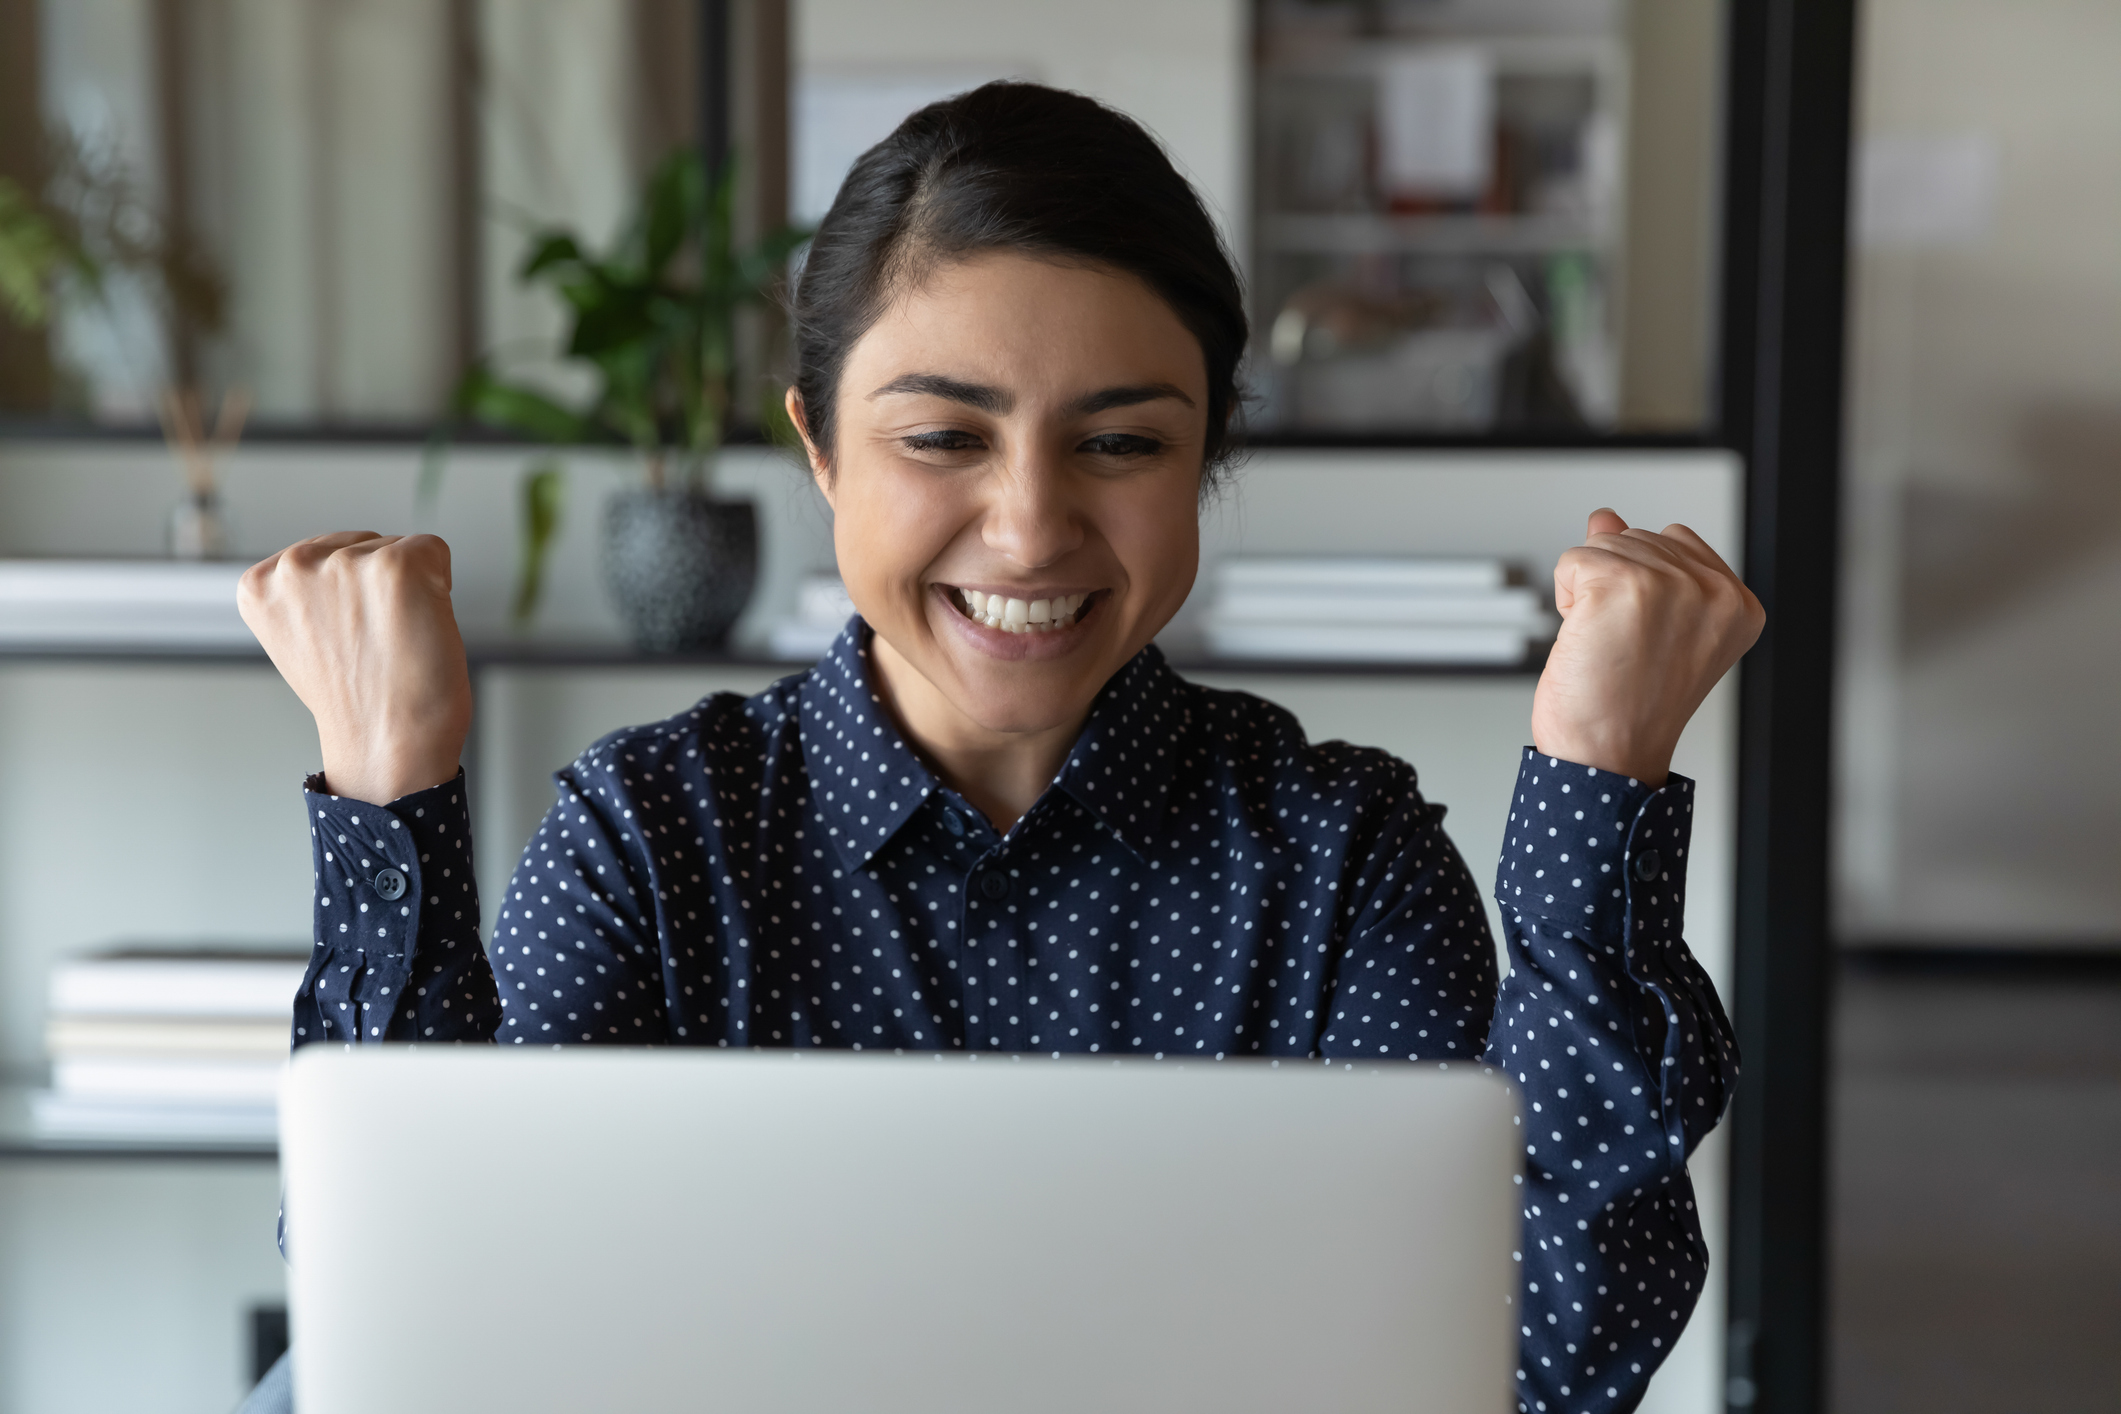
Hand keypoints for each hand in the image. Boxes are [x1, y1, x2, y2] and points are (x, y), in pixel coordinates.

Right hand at [238, 532, 472, 803]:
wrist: (387, 743)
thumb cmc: (356, 700)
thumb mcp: (301, 638)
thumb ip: (309, 594)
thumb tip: (340, 561)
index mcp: (259, 583)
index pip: (326, 553)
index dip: (350, 597)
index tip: (344, 640)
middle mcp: (293, 565)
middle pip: (364, 544)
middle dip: (378, 587)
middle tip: (373, 645)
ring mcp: (344, 564)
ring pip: (399, 548)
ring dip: (410, 589)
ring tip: (393, 642)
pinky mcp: (395, 567)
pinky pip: (433, 550)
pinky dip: (441, 586)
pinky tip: (418, 630)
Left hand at [1530, 509, 1763, 786]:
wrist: (1608, 757)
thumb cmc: (1629, 711)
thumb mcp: (1652, 629)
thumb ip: (1641, 565)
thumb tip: (1606, 517)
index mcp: (1737, 603)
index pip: (1675, 544)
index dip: (1643, 588)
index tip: (1648, 639)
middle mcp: (1714, 589)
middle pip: (1636, 539)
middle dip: (1613, 588)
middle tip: (1625, 650)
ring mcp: (1671, 582)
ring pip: (1601, 547)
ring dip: (1588, 597)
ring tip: (1609, 648)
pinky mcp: (1623, 582)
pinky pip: (1572, 560)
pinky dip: (1565, 599)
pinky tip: (1588, 638)